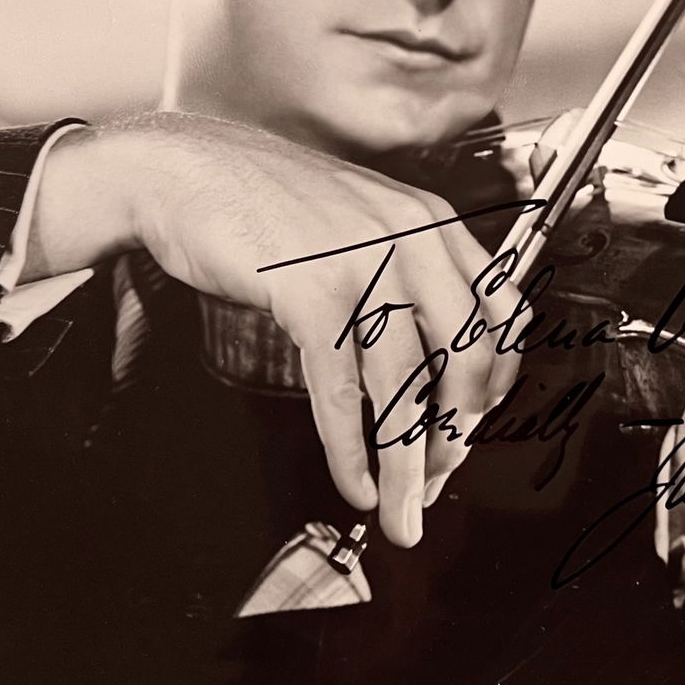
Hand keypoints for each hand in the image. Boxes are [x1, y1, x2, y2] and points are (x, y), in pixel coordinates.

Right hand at [25, 112, 520, 547]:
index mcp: (431, 222)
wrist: (183, 169)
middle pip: (467, 357)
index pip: (501, 313)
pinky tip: (355, 483)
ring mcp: (363, 262)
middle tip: (436, 481)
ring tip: (402, 514)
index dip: (493, 383)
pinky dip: (351, 449)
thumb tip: (426, 361)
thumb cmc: (264, 203)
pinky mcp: (312, 290)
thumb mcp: (357, 223)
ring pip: (406, 385)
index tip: (470, 427)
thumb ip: (400, 273)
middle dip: (456, 434)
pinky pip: (343, 389)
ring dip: (407, 466)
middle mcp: (411, 237)